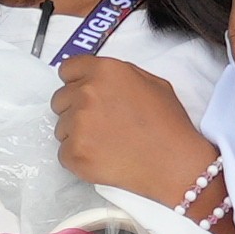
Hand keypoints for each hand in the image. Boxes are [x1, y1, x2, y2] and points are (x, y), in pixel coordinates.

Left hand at [51, 52, 218, 215]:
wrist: (174, 164)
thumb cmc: (169, 125)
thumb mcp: (152, 83)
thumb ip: (120, 75)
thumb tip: (100, 80)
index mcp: (105, 71)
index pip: (67, 69)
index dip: (75, 83)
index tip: (82, 95)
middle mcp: (86, 92)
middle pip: (60, 99)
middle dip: (74, 110)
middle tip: (100, 124)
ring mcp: (78, 123)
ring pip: (61, 128)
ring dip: (77, 135)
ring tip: (106, 144)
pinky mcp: (74, 152)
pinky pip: (64, 153)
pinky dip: (79, 158)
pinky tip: (103, 158)